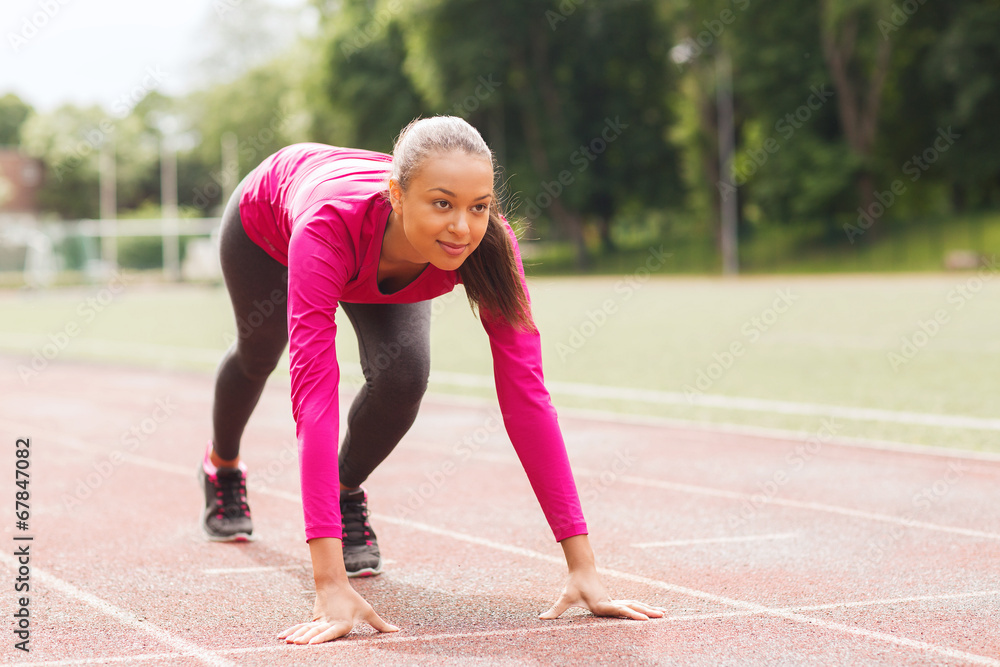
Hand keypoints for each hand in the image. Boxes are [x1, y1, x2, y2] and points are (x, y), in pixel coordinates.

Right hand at [279, 582, 398, 643]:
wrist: (334, 584)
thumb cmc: (353, 601)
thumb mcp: (368, 611)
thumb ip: (380, 624)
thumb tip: (397, 631)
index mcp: (342, 624)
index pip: (331, 632)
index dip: (321, 638)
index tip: (311, 643)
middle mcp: (329, 623)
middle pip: (316, 632)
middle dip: (305, 638)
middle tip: (295, 644)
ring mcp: (319, 622)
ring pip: (306, 629)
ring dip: (296, 635)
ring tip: (286, 641)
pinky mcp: (313, 620)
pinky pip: (300, 627)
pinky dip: (291, 631)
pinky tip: (282, 637)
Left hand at [539, 567, 666, 620]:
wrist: (582, 568)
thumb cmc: (573, 584)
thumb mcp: (564, 598)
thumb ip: (555, 610)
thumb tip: (541, 618)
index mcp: (602, 604)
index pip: (619, 610)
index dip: (632, 615)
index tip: (644, 619)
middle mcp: (611, 602)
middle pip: (633, 607)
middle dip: (647, 612)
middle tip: (662, 616)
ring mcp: (615, 601)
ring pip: (635, 605)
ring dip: (649, 609)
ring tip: (665, 614)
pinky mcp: (615, 601)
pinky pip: (633, 605)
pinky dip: (644, 608)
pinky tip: (654, 611)